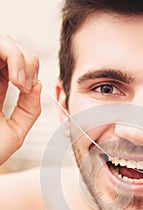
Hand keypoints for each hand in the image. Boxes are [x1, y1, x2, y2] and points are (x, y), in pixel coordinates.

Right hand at [0, 34, 40, 164]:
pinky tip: (15, 79)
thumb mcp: (14, 133)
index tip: (30, 88)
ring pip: (1, 42)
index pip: (15, 63)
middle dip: (26, 58)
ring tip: (21, 82)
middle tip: (27, 83)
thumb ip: (29, 110)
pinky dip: (9, 56)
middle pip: (9, 46)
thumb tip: (38, 85)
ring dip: (17, 56)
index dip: (29, 67)